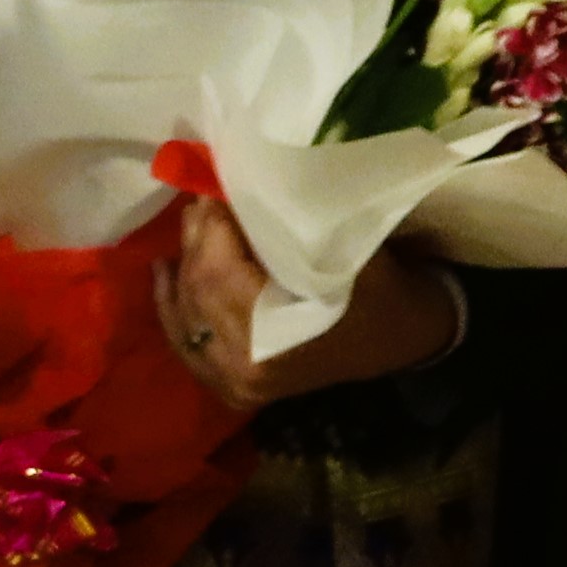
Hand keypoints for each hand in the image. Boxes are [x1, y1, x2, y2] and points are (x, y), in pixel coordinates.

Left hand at [154, 193, 458, 418]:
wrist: (401, 337)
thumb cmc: (378, 287)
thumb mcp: (338, 245)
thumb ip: (282, 221)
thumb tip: (232, 181)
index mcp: (273, 339)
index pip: (217, 273)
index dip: (210, 226)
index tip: (213, 186)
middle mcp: (243, 368)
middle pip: (197, 292)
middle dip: (197, 240)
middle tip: (203, 198)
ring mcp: (232, 383)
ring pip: (187, 313)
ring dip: (185, 264)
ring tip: (193, 223)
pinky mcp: (230, 385)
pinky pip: (187, 341)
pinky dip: (174, 303)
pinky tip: (165, 268)